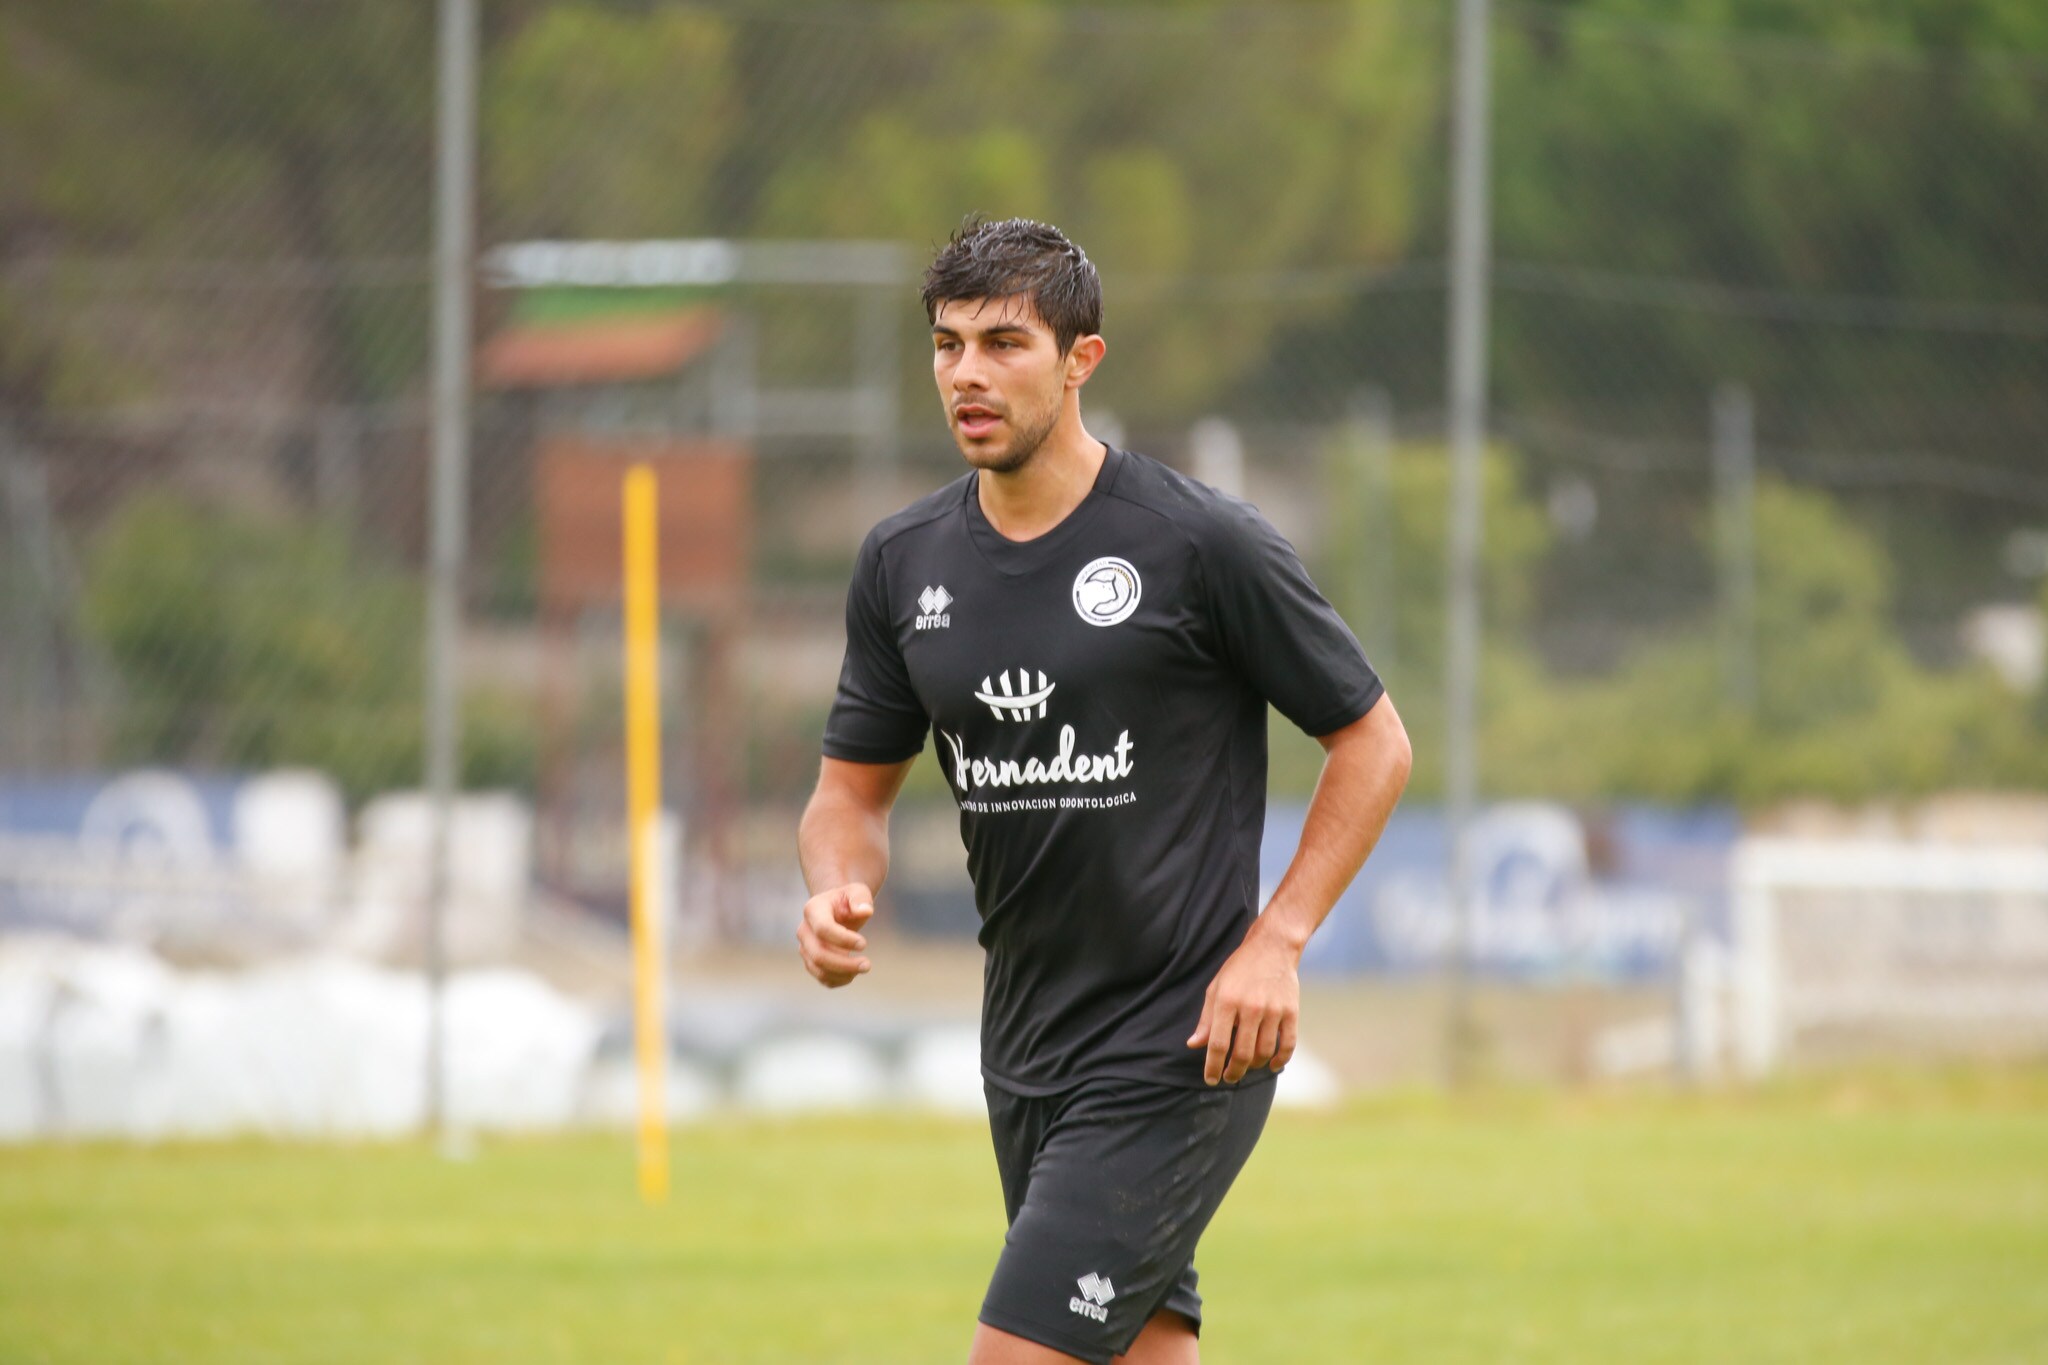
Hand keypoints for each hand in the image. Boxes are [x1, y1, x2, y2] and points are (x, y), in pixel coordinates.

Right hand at [797, 883, 874, 987]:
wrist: (837, 910)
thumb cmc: (848, 900)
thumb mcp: (857, 892)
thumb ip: (861, 898)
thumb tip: (865, 911)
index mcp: (813, 909)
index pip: (823, 929)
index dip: (843, 940)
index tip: (864, 944)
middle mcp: (804, 931)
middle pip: (818, 954)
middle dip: (844, 964)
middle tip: (868, 965)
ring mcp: (805, 948)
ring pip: (819, 970)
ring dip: (843, 974)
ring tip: (864, 967)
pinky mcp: (811, 962)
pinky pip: (822, 978)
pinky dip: (839, 980)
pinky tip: (854, 973)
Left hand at [1187, 922, 1300, 1084]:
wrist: (1273, 947)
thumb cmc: (1239, 969)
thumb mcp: (1216, 988)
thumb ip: (1206, 1019)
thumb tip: (1194, 1045)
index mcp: (1227, 1001)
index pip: (1218, 1044)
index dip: (1213, 1066)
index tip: (1211, 1079)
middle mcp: (1251, 1007)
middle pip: (1243, 1053)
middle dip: (1234, 1072)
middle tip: (1229, 1077)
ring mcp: (1273, 1010)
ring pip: (1264, 1052)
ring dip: (1255, 1066)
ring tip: (1247, 1067)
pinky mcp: (1291, 1011)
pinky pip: (1288, 1044)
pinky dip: (1280, 1059)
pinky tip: (1272, 1065)